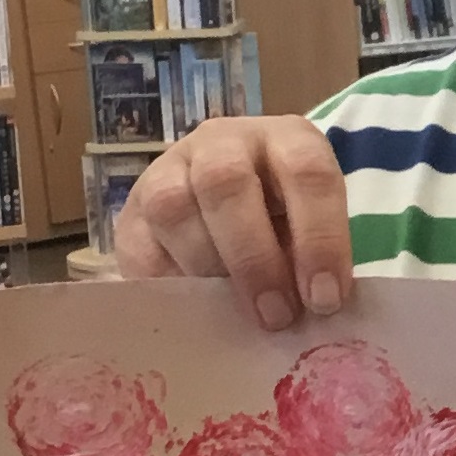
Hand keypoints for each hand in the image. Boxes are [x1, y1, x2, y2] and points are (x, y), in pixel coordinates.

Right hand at [114, 116, 352, 331]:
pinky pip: (140, 245)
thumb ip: (313, 264)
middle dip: (255, 257)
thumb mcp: (308, 233)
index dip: (320, 237)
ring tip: (233, 312)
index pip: (306, 171)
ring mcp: (170, 168)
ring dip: (208, 268)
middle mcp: (224, 141)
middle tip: (276, 315)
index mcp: (285, 139)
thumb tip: (313, 314)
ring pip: (173, 207)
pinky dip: (168, 283)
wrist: (221, 213)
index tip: (324, 298)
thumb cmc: (284, 225)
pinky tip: (195, 309)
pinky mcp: (132, 208)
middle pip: (227, 181)